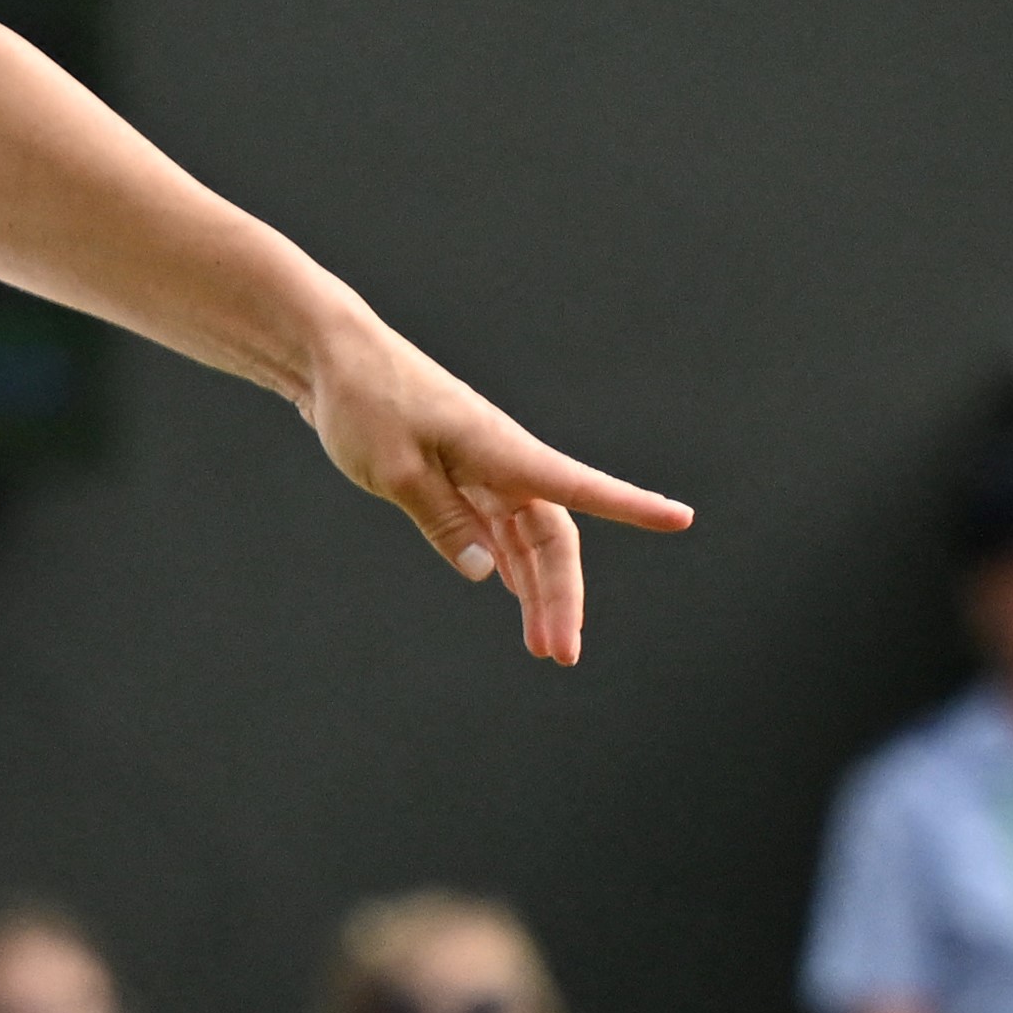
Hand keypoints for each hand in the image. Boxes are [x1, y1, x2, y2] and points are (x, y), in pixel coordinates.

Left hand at [304, 324, 694, 665]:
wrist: (330, 357)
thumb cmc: (364, 400)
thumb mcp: (396, 469)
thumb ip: (443, 520)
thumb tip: (484, 573)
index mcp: (503, 451)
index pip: (581, 487)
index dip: (633, 507)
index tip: (681, 520)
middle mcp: (502, 461)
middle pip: (552, 536)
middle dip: (561, 596)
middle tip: (561, 655)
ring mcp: (479, 468)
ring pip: (524, 538)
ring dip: (533, 590)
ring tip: (542, 646)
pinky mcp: (453, 473)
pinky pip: (494, 527)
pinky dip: (505, 563)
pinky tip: (511, 592)